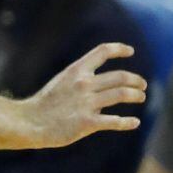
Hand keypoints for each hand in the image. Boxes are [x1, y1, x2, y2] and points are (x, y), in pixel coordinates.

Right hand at [17, 43, 145, 148]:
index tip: (130, 51)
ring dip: (136, 96)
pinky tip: (135, 122)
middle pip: (120, 76)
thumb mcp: (61, 82)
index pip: (102, 51)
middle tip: (142, 85)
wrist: (30, 122)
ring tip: (141, 97)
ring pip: (122, 94)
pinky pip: (114, 121)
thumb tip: (105, 87)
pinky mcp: (87, 123)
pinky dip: (128, 122)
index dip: (119, 49)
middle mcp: (83, 84)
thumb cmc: (45, 103)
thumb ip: (82, 81)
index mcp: (76, 71)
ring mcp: (86, 103)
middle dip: (136, 80)